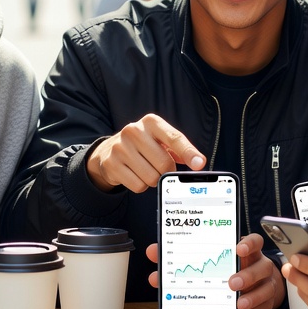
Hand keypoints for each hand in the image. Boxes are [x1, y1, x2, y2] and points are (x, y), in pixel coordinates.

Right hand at [86, 113, 205, 192]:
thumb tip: (197, 161)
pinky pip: (138, 186)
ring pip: (152, 178)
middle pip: (164, 164)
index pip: (174, 138)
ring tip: (145, 169)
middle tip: (159, 167)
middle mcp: (134, 131)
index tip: (199, 164)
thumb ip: (179, 149)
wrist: (108, 151)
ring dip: (154, 180)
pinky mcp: (111, 164)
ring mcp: (120, 147)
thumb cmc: (142, 145)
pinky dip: (141, 186)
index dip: (188, 152)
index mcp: (151, 122)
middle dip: (166, 171)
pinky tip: (134, 174)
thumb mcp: (159, 139)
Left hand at [146, 234, 284, 308]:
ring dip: (251, 297)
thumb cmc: (226, 267)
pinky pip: (262, 308)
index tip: (238, 249)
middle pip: (260, 267)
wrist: (254, 283)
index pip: (253, 241)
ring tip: (237, 305)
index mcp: (245, 251)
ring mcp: (265, 284)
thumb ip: (182, 255)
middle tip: (231, 283)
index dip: (248, 244)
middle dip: (247, 275)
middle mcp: (258, 265)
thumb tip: (153, 251)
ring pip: (265, 288)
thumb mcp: (211, 258)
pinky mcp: (265, 302)